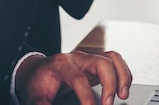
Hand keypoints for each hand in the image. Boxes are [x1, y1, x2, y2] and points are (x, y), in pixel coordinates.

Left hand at [15, 51, 131, 104]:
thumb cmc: (38, 83)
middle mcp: (77, 58)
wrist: (38, 71)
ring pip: (112, 58)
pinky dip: (123, 73)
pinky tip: (122, 88)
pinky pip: (115, 61)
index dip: (87, 98)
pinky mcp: (95, 63)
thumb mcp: (35, 97)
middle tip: (108, 104)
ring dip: (122, 76)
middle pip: (101, 63)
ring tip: (123, 95)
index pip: (79, 79)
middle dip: (109, 84)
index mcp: (61, 64)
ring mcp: (88, 59)